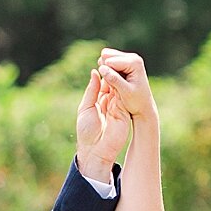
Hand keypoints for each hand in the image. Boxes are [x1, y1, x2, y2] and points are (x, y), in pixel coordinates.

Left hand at [75, 65, 126, 183]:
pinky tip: (121, 78)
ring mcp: (118, 107)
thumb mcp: (86, 107)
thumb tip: (95, 73)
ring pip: (119, 89)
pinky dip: (122, 87)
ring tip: (117, 66)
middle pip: (113, 84)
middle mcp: (110, 103)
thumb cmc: (87, 131)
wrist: (96, 150)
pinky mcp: (124, 113)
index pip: (104, 83)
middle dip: (113, 73)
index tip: (104, 60)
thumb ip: (91, 91)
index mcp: (99, 101)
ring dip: (118, 78)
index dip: (104, 73)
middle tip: (113, 60)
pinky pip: (124, 97)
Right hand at [95, 48, 157, 124]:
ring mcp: (129, 59)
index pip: (110, 61)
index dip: (107, 74)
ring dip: (107, 71)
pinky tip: (116, 82)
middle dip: (106, 70)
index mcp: (135, 62)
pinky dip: (109, 72)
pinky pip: (108, 63)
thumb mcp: (125, 92)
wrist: (144, 106)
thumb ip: (114, 79)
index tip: (115, 86)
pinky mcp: (124, 63)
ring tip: (117, 84)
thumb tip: (101, 68)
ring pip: (106, 58)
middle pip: (107, 56)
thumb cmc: (137, 101)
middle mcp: (133, 57)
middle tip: (116, 84)